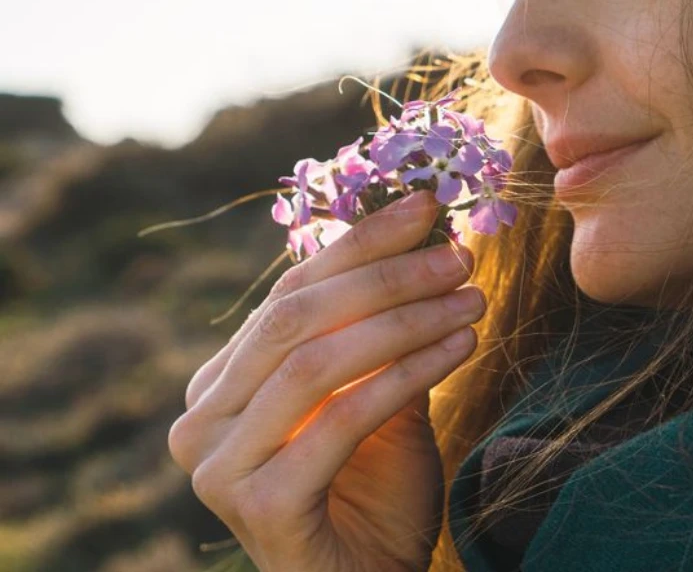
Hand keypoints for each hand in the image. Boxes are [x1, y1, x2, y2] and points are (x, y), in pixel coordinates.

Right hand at [168, 191, 485, 571]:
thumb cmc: (373, 492)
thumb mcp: (378, 399)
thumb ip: (382, 333)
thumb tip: (423, 242)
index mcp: (221, 382)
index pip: (289, 293)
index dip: (358, 244)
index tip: (423, 207)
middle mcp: (201, 416)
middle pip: (295, 317)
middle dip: (385, 276)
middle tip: (457, 254)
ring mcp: (218, 463)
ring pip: (315, 362)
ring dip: (404, 320)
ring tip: (470, 298)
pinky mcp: (257, 505)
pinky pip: (341, 420)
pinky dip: (406, 375)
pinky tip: (461, 346)